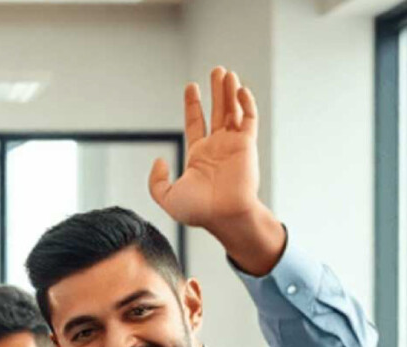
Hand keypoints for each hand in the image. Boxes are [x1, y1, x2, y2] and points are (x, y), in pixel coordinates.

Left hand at [148, 67, 264, 230]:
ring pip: (233, 111)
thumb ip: (157, 180)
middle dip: (217, 91)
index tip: (191, 86)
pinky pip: (249, 120)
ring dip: (230, 91)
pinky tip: (240, 90)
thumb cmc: (198, 211)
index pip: (196, 123)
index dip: (193, 104)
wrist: (223, 216)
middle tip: (217, 70)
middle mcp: (218, 147)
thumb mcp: (167, 197)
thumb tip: (159, 160)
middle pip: (217, 111)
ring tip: (227, 73)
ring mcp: (234, 145)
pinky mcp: (247, 145)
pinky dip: (246, 104)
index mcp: (199, 155)